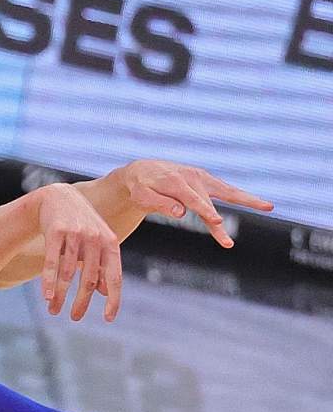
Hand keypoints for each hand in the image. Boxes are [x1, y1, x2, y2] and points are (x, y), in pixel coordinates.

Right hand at [34, 183, 122, 322]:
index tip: (108, 318)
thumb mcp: (96, 241)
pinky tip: (46, 296)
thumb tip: (105, 292)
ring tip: (54, 310)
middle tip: (75, 317)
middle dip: (81, 302)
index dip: (113, 299)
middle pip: (89, 279)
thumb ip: (102, 264)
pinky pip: (52, 261)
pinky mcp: (56, 230)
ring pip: (68, 273)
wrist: (57, 196)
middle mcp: (95, 238)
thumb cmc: (80, 224)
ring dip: (61, 295)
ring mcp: (75, 234)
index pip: (114, 277)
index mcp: (110, 243)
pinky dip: (49, 280)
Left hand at [112, 160, 273, 247]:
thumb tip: (180, 212)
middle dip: (221, 217)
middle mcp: (191, 177)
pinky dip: (242, 196)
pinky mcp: (206, 180)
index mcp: (174, 181)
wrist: (143, 171)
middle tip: (230, 239)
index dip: (204, 210)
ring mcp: (201, 178)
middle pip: (210, 199)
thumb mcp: (141, 195)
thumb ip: (159, 203)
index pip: (192, 199)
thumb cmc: (141, 187)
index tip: (216, 220)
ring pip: (226, 190)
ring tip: (269, 207)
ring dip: (247, 199)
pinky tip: (262, 204)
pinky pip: (226, 190)